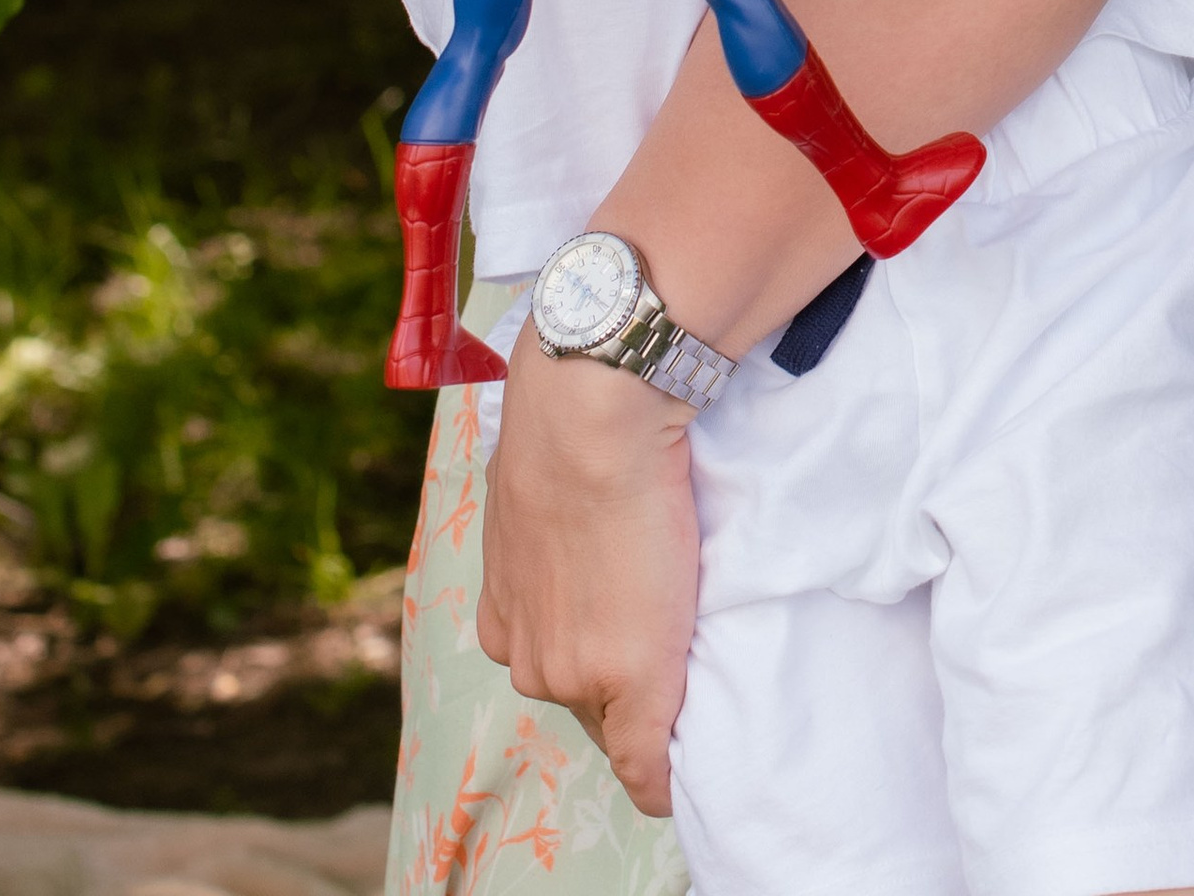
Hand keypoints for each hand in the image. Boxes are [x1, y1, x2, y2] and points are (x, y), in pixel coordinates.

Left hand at [476, 337, 699, 816]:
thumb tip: (580, 552)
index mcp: (504, 614)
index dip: (599, 659)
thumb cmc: (576, 436)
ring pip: (615, 722)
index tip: (635, 634)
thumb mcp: (543, 493)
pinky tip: (683, 776)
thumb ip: (551, 540)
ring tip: (690, 655)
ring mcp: (568, 672)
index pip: (556, 666)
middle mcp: (524, 653)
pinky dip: (665, 777)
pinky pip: (646, 762)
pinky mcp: (624, 681)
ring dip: (650, 708)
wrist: (593, 416)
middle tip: (668, 638)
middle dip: (621, 684)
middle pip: (581, 698)